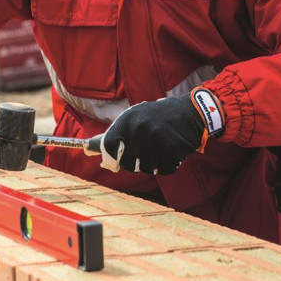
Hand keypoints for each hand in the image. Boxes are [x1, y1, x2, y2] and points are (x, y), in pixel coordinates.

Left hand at [100, 88, 223, 174]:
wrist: (192, 112)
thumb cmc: (160, 116)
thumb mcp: (138, 116)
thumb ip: (117, 132)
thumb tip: (89, 149)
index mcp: (129, 118)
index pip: (108, 145)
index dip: (110, 156)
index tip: (113, 161)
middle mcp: (140, 129)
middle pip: (126, 162)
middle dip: (134, 161)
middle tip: (146, 150)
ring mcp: (156, 140)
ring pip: (145, 167)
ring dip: (153, 162)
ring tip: (161, 147)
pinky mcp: (171, 150)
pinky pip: (163, 169)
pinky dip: (167, 164)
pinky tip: (172, 150)